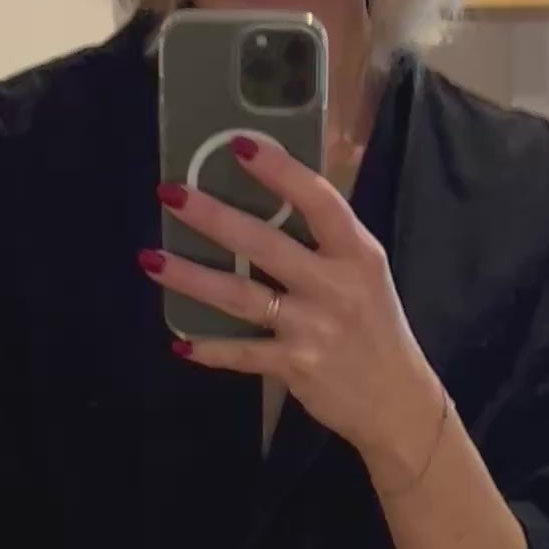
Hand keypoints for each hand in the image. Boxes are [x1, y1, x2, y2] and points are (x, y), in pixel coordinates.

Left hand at [146, 135, 446, 487]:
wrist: (397, 402)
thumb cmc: (377, 329)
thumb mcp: (366, 275)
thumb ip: (327, 243)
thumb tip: (274, 202)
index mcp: (356, 253)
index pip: (317, 200)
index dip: (279, 171)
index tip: (240, 146)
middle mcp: (335, 285)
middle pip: (264, 243)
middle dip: (213, 216)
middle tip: (170, 194)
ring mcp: (313, 327)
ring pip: (241, 296)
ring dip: (191, 277)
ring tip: (151, 259)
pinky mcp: (296, 366)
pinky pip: (242, 353)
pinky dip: (210, 350)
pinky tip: (180, 343)